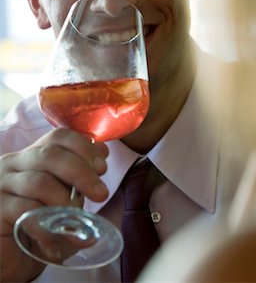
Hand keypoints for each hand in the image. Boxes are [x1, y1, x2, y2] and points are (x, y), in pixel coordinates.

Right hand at [0, 128, 108, 281]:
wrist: (8, 260)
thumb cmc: (40, 226)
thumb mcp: (63, 197)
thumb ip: (79, 176)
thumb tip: (103, 152)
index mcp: (33, 155)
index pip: (59, 137)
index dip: (84, 148)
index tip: (102, 168)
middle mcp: (14, 163)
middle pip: (51, 154)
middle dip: (82, 172)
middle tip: (101, 194)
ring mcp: (1, 184)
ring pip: (40, 182)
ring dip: (66, 204)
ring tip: (77, 225)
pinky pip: (25, 212)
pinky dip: (46, 229)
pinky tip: (55, 246)